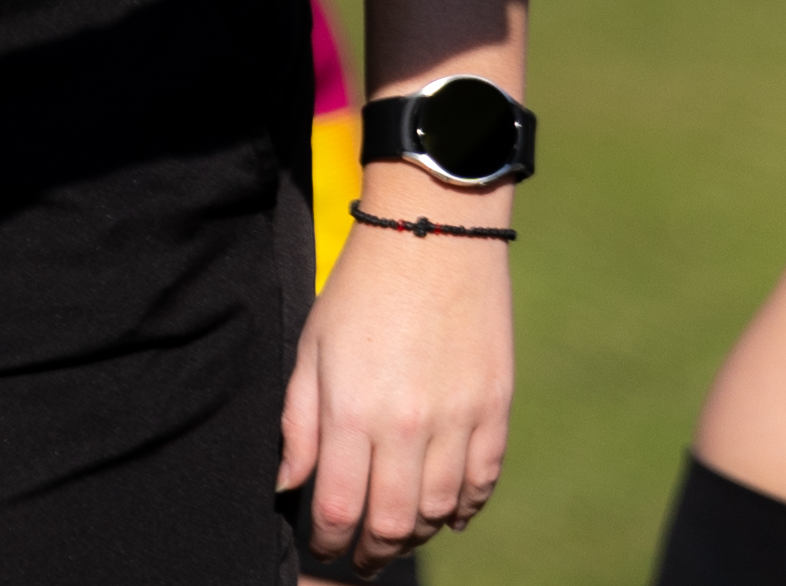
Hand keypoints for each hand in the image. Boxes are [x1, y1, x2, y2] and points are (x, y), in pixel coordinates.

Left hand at [280, 204, 508, 569]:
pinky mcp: (495, 406)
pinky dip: (468, 507)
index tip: (323, 545)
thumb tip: (289, 485)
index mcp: (352, 410)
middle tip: (362, 557)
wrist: (433, 232)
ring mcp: (458, 418)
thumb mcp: (312, 348)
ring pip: (441, 510)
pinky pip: (484, 479)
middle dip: (373, 551)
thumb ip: (300, 423)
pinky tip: (451, 515)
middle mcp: (407, 425)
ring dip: (418, 534)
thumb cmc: (360, 288)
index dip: (328, 540)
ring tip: (400, 534)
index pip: (339, 508)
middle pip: (394, 523)